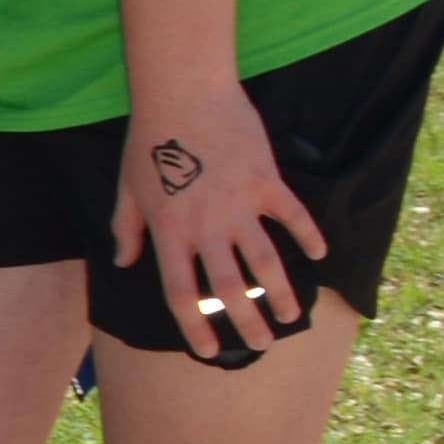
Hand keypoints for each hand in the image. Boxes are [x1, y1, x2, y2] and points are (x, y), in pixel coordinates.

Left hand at [114, 76, 321, 366]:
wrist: (182, 94)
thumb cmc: (148, 140)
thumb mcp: (127, 189)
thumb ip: (127, 229)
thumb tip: (123, 261)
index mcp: (168, 233)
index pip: (181, 294)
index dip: (194, 326)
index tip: (207, 350)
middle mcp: (205, 228)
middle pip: (229, 289)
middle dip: (246, 322)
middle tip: (261, 343)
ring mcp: (239, 206)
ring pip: (266, 263)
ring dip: (281, 294)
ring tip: (291, 316)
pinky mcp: (266, 183)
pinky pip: (293, 217)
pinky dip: (308, 237)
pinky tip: (320, 255)